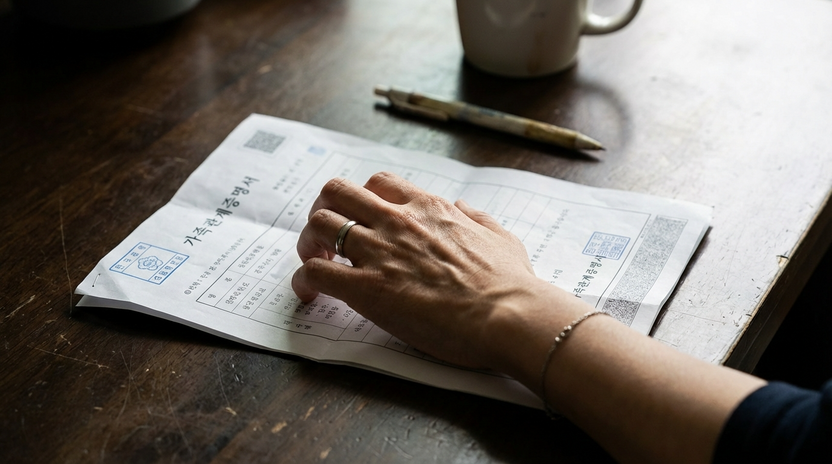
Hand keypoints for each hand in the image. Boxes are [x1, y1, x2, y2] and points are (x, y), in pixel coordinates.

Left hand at [291, 172, 547, 367]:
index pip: (378, 182)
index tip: (363, 221)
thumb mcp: (500, 236)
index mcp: (428, 207)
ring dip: (309, 243)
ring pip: (319, 225)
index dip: (362, 199)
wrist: (508, 315)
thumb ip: (477, 218)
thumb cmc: (510, 282)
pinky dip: (304, 281)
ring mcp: (379, 252)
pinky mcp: (367, 288)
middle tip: (327, 238)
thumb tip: (462, 207)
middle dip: (325, 211)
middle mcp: (397, 221)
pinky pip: (315, 272)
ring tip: (316, 264)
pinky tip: (311, 295)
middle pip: (336, 191)